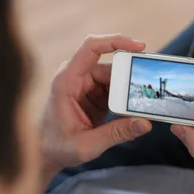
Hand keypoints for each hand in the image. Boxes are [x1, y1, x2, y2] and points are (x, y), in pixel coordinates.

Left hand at [41, 34, 152, 169]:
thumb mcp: (87, 146)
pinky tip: (135, 109)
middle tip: (149, 89)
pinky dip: (127, 97)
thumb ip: (115, 134)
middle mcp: (76, 77)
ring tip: (144, 103)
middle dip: (131, 76)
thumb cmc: (58, 147)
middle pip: (110, 65)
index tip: (139, 47)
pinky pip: (116, 88)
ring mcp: (86, 84)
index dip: (115, 41)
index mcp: (66, 81)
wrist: (44, 153)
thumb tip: (145, 123)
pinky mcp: (94, 93)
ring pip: (116, 78)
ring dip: (130, 89)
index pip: (91, 48)